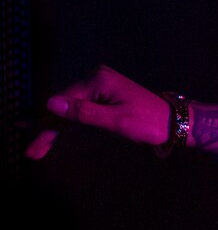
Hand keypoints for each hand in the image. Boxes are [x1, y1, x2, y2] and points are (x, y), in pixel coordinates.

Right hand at [26, 65, 171, 158]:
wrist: (173, 121)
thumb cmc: (149, 123)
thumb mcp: (116, 121)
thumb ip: (84, 113)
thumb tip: (51, 104)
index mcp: (98, 80)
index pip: (64, 104)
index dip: (47, 127)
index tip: (33, 148)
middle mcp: (96, 78)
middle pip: (64, 105)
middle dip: (48, 130)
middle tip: (32, 152)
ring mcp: (100, 85)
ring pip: (70, 108)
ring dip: (55, 127)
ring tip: (37, 147)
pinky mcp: (104, 94)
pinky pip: (81, 107)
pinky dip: (69, 121)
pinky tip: (54, 130)